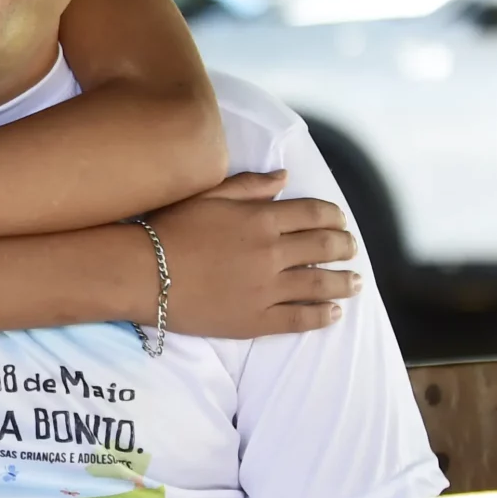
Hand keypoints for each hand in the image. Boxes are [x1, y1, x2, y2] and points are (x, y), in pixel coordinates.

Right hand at [148, 171, 359, 338]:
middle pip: (324, 247)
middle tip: (352, 250)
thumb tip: (285, 177)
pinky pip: (300, 318)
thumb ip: (249, 186)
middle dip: (345, 247)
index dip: (334, 217)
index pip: (314, 214)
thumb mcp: (207, 195)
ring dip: (344, 282)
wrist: (141, 272)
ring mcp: (266, 289)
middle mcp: (272, 253)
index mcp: (261, 219)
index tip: (341, 222)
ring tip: (355, 283)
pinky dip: (323, 315)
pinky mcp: (256, 319)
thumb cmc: (168, 229)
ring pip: (320, 284)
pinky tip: (334, 313)